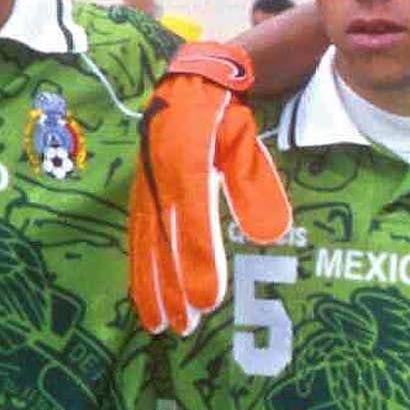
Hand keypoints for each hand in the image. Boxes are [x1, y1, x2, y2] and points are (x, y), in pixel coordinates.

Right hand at [128, 41, 295, 335]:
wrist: (189, 80)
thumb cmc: (225, 113)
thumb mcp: (246, 140)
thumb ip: (255, 186)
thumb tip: (271, 235)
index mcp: (188, 159)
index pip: (194, 219)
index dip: (198, 260)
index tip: (207, 300)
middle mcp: (159, 174)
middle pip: (164, 239)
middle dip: (171, 286)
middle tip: (182, 328)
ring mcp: (145, 182)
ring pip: (145, 241)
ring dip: (150, 285)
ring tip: (157, 326)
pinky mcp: (140, 189)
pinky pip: (138, 233)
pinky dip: (139, 266)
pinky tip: (143, 295)